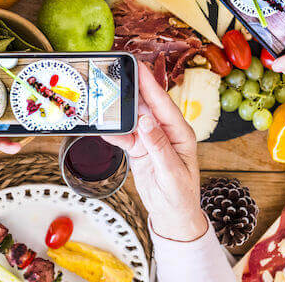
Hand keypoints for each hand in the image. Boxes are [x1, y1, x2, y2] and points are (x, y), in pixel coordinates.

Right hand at [103, 64, 205, 241]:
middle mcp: (166, 132)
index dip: (150, 84)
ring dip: (119, 109)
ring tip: (104, 95)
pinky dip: (113, 132)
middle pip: (147, 105)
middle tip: (116, 73)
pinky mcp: (139, 148)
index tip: (139, 67)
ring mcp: (151, 139)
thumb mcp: (172, 174)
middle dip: (132, 88)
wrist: (172, 216)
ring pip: (132, 117)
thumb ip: (159, 147)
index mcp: (180, 134)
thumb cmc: (181, 196)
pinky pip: (124, 136)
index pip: (164, 104)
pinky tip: (103, 127)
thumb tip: (146, 121)